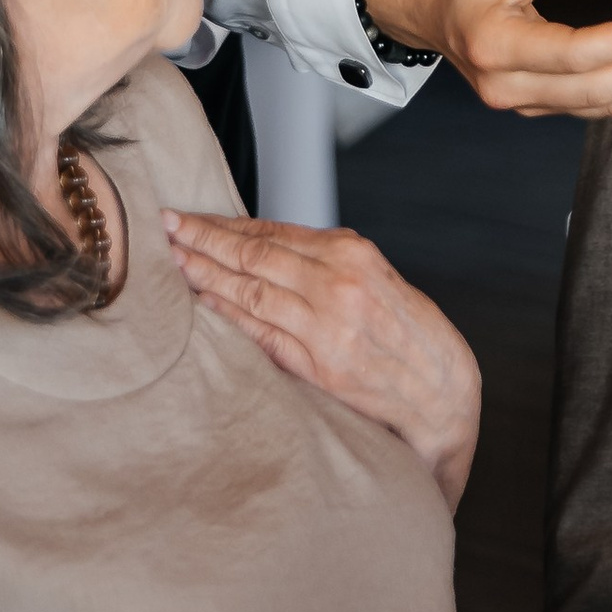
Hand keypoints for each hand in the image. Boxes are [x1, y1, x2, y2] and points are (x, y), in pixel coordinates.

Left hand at [165, 210, 480, 506]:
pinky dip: (229, 316)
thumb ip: (328, 264)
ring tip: (175, 261)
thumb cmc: (416, 337)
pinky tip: (204, 303)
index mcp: (353, 255)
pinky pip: (261, 335)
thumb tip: (271, 251)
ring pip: (250, 292)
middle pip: (254, 256)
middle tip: (167, 227)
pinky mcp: (317, 367)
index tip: (192, 217)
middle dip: (204, 239)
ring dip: (206, 274)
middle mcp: (337, 286)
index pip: (273, 233)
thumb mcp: (379, 279)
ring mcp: (325, 328)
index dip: (226, 224)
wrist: (444, 394)